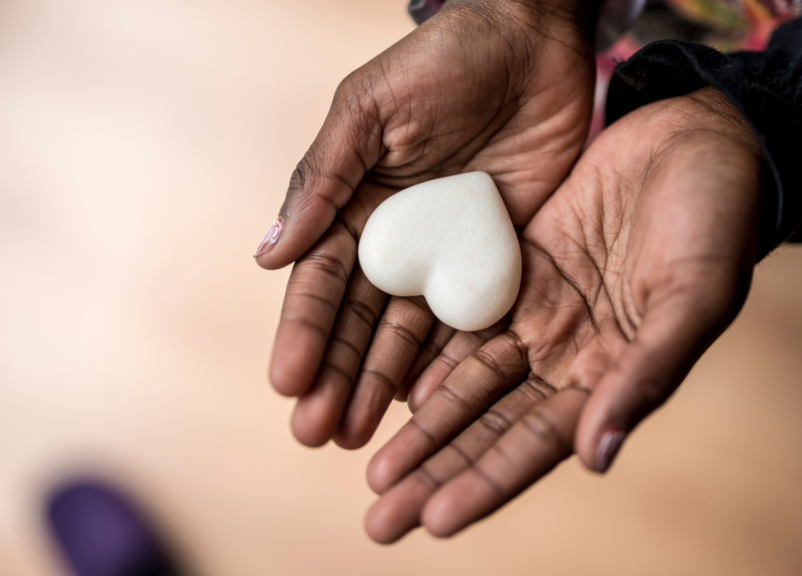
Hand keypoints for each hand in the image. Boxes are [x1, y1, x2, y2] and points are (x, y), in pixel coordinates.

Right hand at [259, 0, 598, 448]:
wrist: (533, 39)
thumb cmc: (442, 61)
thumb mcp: (369, 111)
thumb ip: (323, 179)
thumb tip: (268, 255)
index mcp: (353, 205)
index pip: (321, 281)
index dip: (303, 332)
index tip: (287, 384)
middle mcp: (395, 240)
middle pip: (358, 322)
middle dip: (336, 376)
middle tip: (318, 434)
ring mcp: (446, 255)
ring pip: (409, 334)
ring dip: (381, 384)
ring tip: (360, 437)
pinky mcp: (497, 260)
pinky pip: (472, 319)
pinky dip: (450, 362)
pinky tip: (428, 404)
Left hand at [364, 87, 764, 541]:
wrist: (698, 138)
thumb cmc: (716, 219)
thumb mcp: (692, 296)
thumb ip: (646, 375)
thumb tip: (594, 457)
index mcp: (612, 373)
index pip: (538, 442)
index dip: (487, 481)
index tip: (435, 521)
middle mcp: (567, 355)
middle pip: (489, 425)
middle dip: (437, 471)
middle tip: (379, 518)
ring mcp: (537, 314)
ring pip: (467, 381)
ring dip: (421, 427)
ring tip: (372, 471)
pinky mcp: (514, 267)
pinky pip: (460, 318)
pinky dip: (426, 353)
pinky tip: (388, 385)